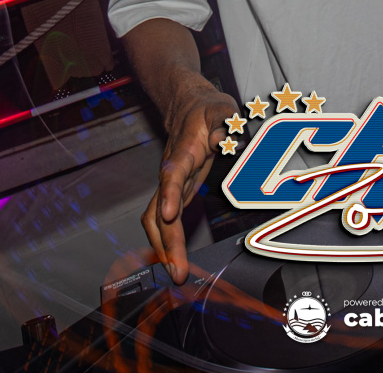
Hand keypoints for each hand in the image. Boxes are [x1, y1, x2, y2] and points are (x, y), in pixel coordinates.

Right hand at [142, 85, 237, 283]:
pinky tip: (175, 261)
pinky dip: (168, 244)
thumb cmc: (207, 110)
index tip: (170, 215)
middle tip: (177, 270)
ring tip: (176, 273)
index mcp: (183, 152)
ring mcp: (171, 186)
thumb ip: (224, 123)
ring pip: (157, 220)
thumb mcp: (222, 108)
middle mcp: (172, 173)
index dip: (170, 195)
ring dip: (164, 249)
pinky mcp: (176, 194)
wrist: (188, 108)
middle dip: (165, 242)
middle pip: (159, 210)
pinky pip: (165, 222)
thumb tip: (222, 140)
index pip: (173, 175)